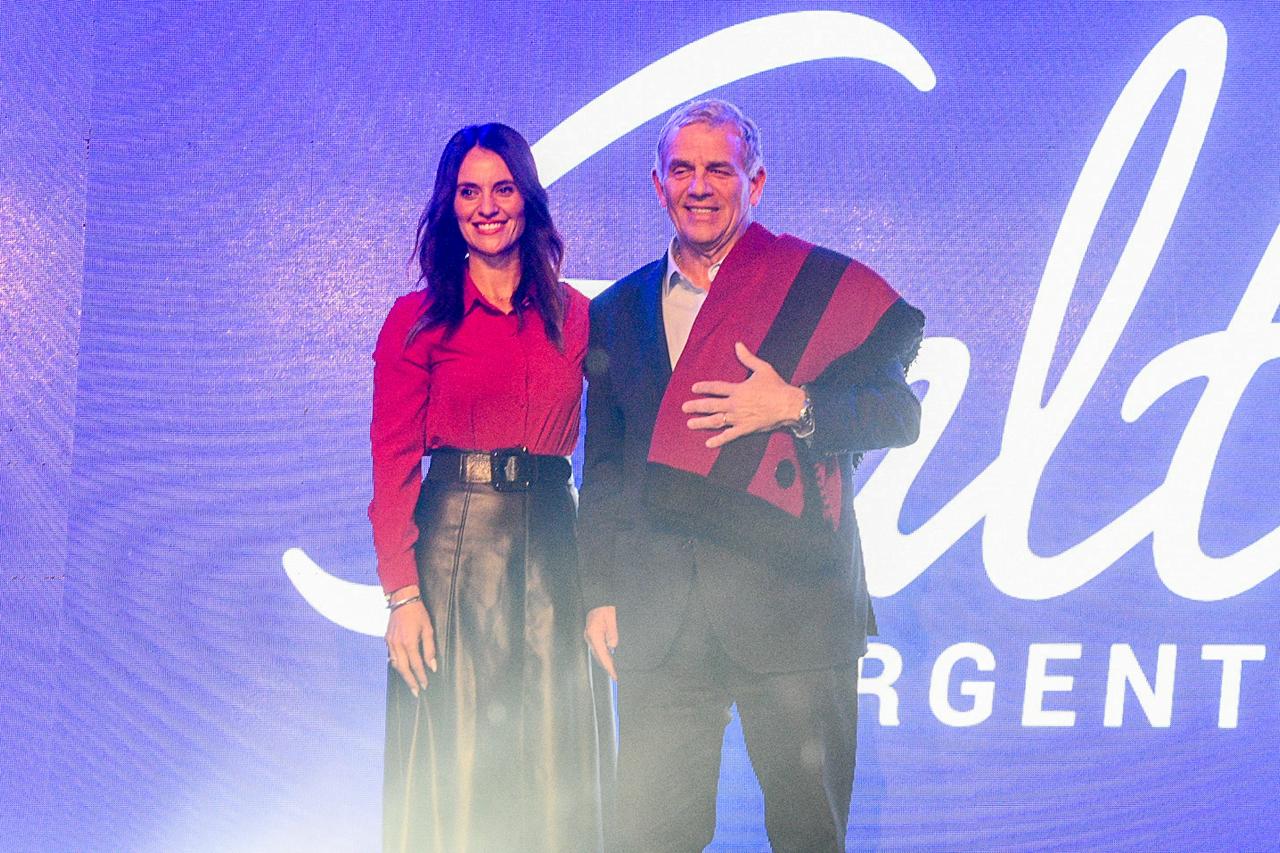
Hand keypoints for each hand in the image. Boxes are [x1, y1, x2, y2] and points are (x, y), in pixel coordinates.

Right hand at [385, 587, 436, 696]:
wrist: (402, 600)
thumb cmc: (418, 613)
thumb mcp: (428, 629)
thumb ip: (430, 649)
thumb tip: (432, 666)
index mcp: (409, 642)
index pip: (416, 665)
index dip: (421, 677)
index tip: (425, 686)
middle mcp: (397, 645)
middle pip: (403, 669)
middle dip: (410, 682)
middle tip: (416, 692)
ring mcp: (390, 643)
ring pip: (396, 664)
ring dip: (403, 675)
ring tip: (410, 683)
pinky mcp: (387, 639)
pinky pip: (392, 656)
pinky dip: (397, 665)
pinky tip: (402, 669)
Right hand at [583, 606, 617, 680]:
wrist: (599, 599)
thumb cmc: (606, 608)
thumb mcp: (612, 619)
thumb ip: (613, 633)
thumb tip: (612, 646)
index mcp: (595, 634)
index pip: (602, 655)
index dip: (609, 666)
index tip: (614, 675)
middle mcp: (590, 637)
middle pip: (598, 656)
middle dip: (606, 666)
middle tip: (615, 675)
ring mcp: (588, 636)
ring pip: (596, 653)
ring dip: (604, 661)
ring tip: (612, 669)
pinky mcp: (590, 634)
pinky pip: (596, 648)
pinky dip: (602, 654)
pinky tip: (608, 658)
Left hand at [682, 342, 805, 447]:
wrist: (788, 404)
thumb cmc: (777, 387)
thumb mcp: (762, 368)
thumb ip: (748, 358)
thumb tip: (738, 345)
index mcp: (738, 389)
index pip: (716, 387)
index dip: (704, 387)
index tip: (694, 388)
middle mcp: (735, 404)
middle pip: (711, 405)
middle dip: (696, 406)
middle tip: (684, 408)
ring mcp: (738, 418)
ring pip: (716, 421)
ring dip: (701, 423)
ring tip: (690, 424)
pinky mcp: (745, 428)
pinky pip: (729, 436)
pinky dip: (718, 440)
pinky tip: (708, 443)